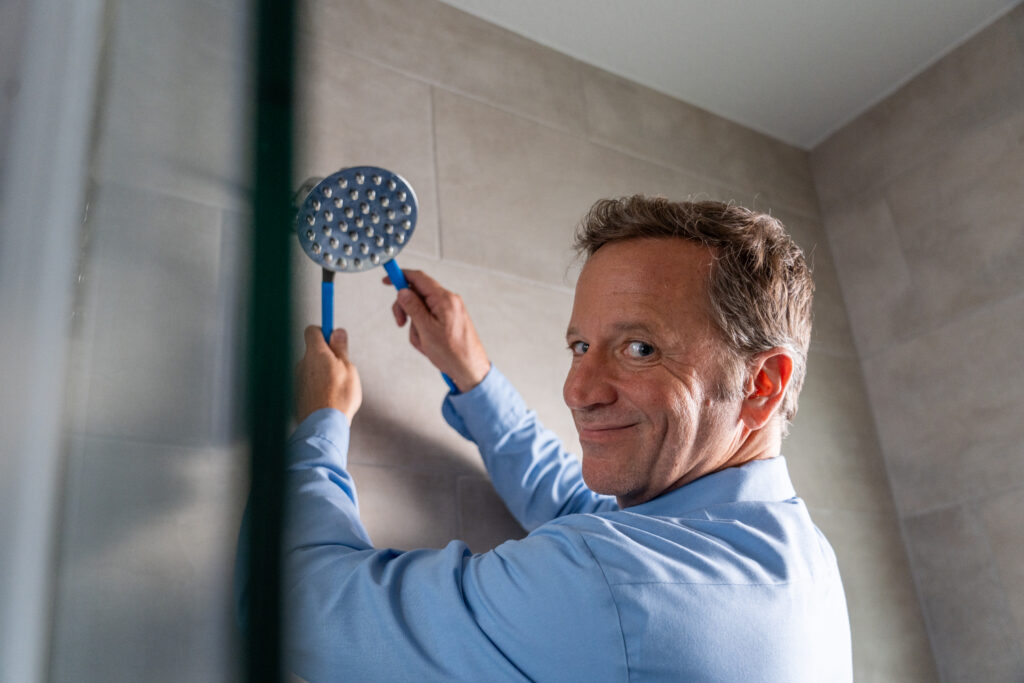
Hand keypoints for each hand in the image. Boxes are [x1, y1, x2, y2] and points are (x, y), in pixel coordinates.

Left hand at [295, 326, 361, 423]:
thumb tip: (337, 332)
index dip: (324, 331)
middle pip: (313, 351)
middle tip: (342, 367)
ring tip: (337, 387)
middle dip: (326, 355)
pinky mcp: (297, 393)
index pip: (312, 330)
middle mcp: (302, 363)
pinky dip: (318, 386)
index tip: (334, 337)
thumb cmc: (339, 397)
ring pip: (311, 368)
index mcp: (316, 353)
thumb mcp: (348, 368)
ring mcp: (298, 379)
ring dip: (322, 372)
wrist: (324, 425)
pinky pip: (309, 383)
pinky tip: (328, 397)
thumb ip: (341, 349)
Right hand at [385, 269, 490, 391]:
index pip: (418, 278)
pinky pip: (429, 319)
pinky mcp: (450, 320)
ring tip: (423, 341)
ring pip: (421, 310)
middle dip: (406, 309)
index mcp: (445, 299)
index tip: (387, 280)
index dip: (400, 276)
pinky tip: (428, 344)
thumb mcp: (426, 330)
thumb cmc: (453, 353)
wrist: (470, 369)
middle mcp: (449, 301)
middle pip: (418, 294)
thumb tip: (403, 292)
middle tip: (401, 323)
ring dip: (416, 326)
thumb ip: (413, 307)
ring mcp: (450, 310)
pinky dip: (423, 331)